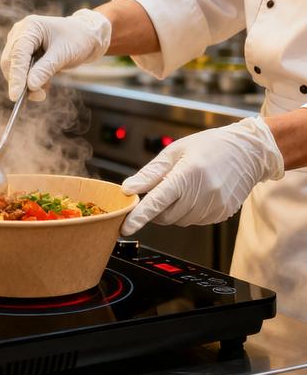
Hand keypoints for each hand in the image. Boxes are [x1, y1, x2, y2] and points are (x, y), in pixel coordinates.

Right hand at [0, 9, 111, 100]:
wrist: (86, 36)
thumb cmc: (77, 39)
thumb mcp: (64, 54)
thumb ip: (46, 69)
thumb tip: (30, 86)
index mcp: (30, 27)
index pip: (18, 54)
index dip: (16, 76)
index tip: (15, 96)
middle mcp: (20, 32)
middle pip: (11, 62)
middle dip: (21, 82)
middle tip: (39, 96)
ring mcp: (20, 42)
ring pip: (14, 69)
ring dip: (26, 83)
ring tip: (44, 91)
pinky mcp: (23, 53)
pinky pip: (21, 71)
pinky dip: (30, 81)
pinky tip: (44, 85)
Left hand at [120, 116, 283, 234]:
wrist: (247, 152)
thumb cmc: (210, 147)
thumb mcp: (175, 151)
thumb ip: (150, 174)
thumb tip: (128, 189)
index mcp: (188, 174)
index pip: (158, 201)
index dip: (140, 216)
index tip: (126, 227)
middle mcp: (203, 193)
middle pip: (165, 215)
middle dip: (157, 207)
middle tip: (163, 188)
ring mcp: (214, 206)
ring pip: (179, 220)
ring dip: (173, 209)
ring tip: (185, 186)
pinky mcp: (221, 214)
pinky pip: (194, 220)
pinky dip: (188, 211)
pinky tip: (197, 193)